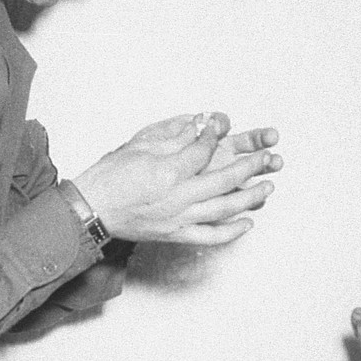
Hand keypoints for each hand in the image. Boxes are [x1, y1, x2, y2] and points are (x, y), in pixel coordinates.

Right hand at [74, 113, 282, 245]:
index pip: (203, 150)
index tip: (222, 126)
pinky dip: (232, 231)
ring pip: (225, 208)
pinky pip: (211, 235)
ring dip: (251, 197)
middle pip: (224, 179)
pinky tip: (248, 222)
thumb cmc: (110, 177)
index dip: (215, 135)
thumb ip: (173, 137)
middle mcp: (178, 196)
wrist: (92, 210)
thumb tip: (199, 124)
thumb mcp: (140, 147)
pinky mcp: (176, 234)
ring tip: (269, 186)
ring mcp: (179, 218)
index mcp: (168, 171)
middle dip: (250, 166)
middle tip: (267, 156)